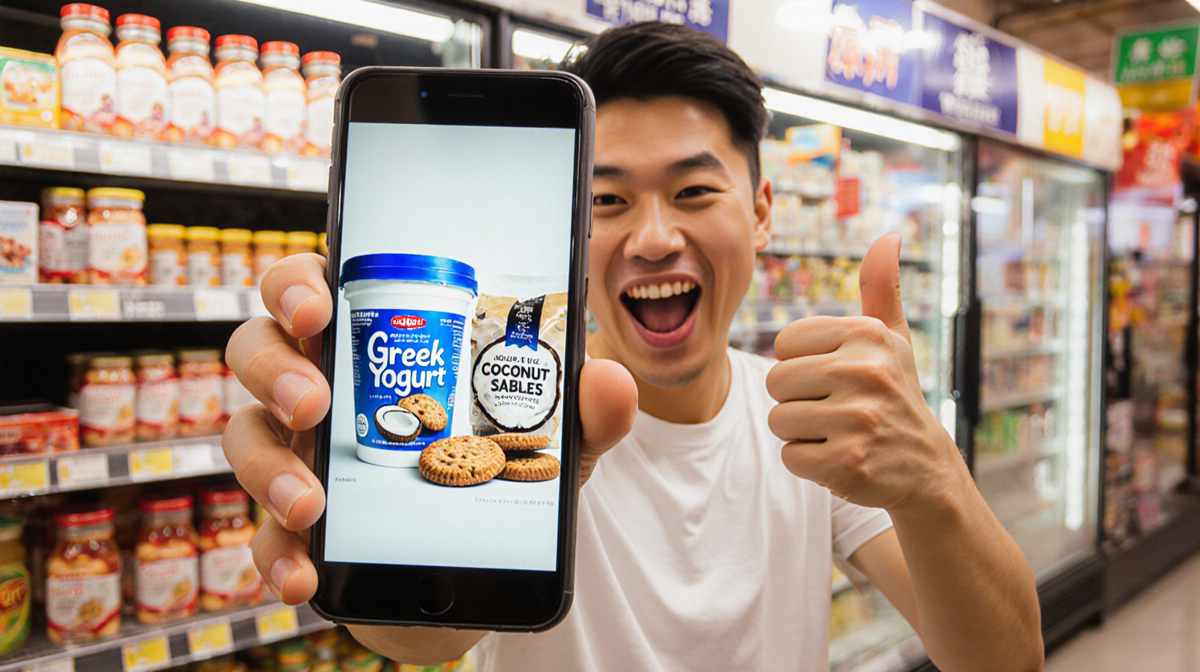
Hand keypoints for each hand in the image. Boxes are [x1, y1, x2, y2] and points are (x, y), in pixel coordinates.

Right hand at [222, 254, 637, 606]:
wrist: (472, 568)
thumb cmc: (495, 474)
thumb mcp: (549, 442)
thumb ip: (582, 412)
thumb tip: (609, 378)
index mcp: (371, 345)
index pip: (310, 288)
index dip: (297, 287)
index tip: (319, 307)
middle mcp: (320, 387)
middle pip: (257, 349)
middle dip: (275, 371)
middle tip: (314, 405)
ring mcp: (298, 454)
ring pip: (244, 436)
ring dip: (270, 467)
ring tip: (313, 504)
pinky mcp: (292, 524)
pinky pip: (261, 532)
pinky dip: (274, 552)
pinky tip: (301, 572)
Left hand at [765, 234, 967, 511]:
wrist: (925, 470)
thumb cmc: (894, 395)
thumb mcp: (891, 340)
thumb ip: (881, 289)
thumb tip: (889, 237)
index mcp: (868, 335)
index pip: (784, 344)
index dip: (801, 365)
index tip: (836, 379)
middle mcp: (865, 372)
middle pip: (775, 382)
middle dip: (797, 402)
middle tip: (837, 412)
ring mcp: (858, 420)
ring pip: (778, 420)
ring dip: (801, 434)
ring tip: (839, 434)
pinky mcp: (847, 464)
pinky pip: (789, 457)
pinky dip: (808, 464)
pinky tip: (841, 459)